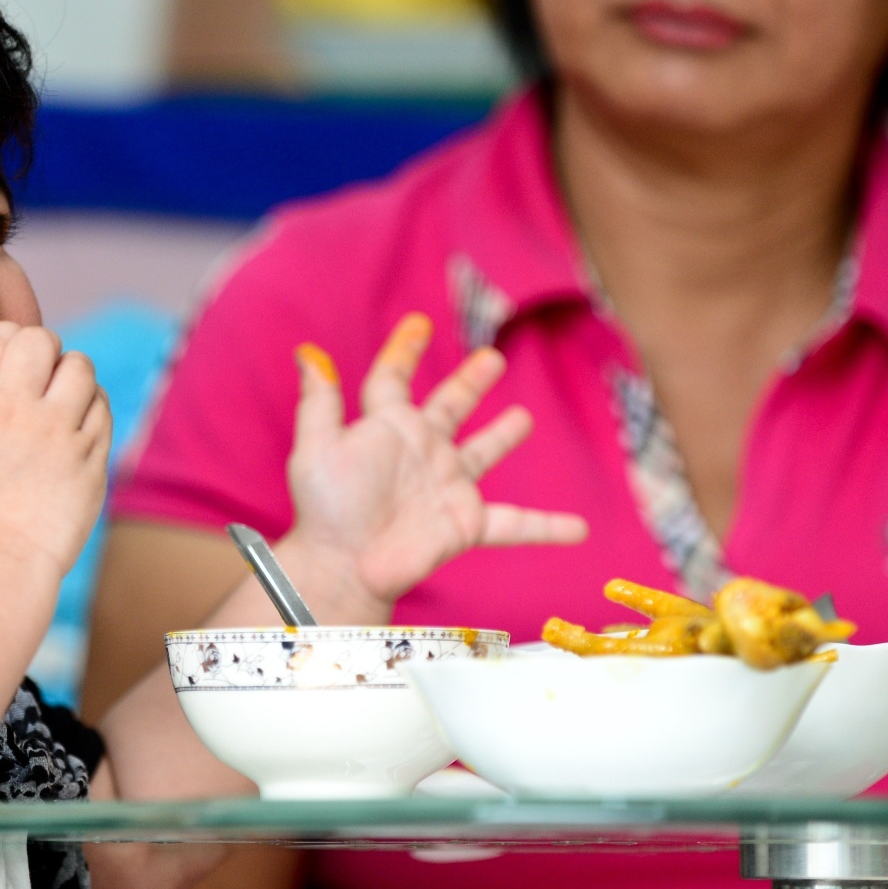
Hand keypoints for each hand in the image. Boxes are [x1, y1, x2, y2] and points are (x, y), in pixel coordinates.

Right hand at [0, 322, 111, 577]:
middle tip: (41, 372)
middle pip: (38, 339)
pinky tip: (82, 420)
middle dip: (42, 348)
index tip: (9, 356)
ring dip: (73, 372)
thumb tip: (0, 378)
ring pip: (79, 366)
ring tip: (66, 393)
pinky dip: (93, 404)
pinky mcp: (90, 458)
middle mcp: (15, 412)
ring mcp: (57, 434)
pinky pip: (102, 407)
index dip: (3, 340)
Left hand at [284, 313, 585, 605]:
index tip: (418, 324)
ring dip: (503, 437)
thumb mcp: (317, 446)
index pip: (394, 379)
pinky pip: (516, 523)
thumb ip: (320, 400)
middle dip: (470, 382)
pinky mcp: (466, 523)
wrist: (344, 564)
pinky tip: (580, 528)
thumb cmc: (326, 507)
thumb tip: (307, 352)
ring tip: (523, 419)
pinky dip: (548, 527)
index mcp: (388, 427)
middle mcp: (422, 451)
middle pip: (450, 406)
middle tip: (492, 358)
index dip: (403, 351)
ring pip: (483, 454)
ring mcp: (447, 486)